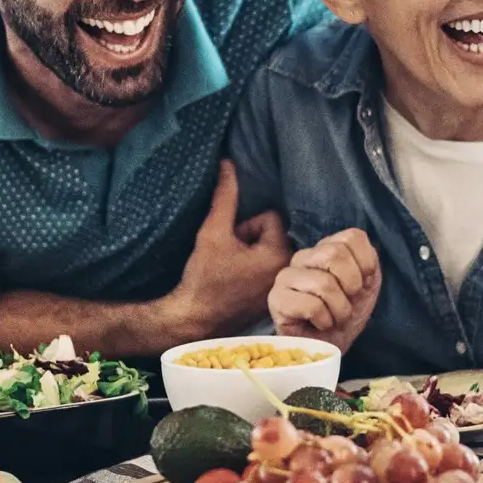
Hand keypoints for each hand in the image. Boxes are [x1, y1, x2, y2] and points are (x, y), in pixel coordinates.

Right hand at [166, 161, 290, 343]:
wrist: (194, 319)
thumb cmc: (203, 277)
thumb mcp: (213, 232)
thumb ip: (225, 196)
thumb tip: (228, 163)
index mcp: (279, 255)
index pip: (270, 218)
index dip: (245, 226)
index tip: (230, 246)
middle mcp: (288, 272)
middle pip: (273, 233)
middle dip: (250, 239)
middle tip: (230, 259)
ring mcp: (283, 287)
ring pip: (270, 250)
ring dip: (251, 254)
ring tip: (232, 270)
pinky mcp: (275, 298)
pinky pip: (270, 268)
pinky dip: (255, 270)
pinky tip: (238, 282)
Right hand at [268, 228, 380, 351]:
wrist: (331, 347)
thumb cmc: (346, 314)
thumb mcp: (368, 285)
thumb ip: (368, 263)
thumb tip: (360, 261)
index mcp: (326, 248)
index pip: (352, 237)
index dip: (366, 265)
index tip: (362, 286)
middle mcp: (304, 257)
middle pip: (335, 254)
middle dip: (352, 286)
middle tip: (348, 303)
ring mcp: (286, 276)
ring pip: (324, 283)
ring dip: (340, 309)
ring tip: (336, 318)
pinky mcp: (277, 299)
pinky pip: (311, 306)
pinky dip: (325, 321)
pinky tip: (321, 324)